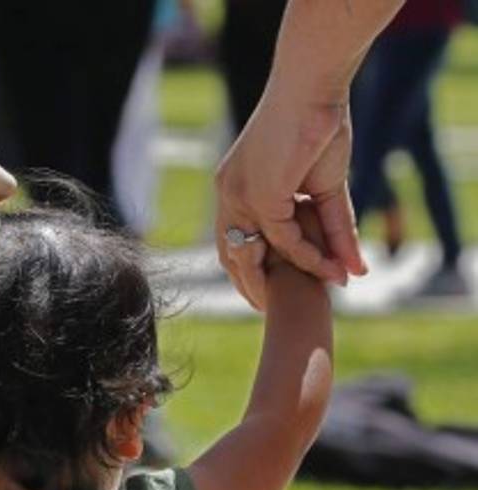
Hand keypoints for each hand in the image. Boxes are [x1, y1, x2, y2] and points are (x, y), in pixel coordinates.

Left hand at [215, 93, 366, 309]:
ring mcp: (240, 195)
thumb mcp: (324, 189)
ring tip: (294, 305)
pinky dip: (307, 258)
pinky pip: (283, 240)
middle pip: (231, 255)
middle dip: (249, 287)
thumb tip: (355, 270)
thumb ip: (334, 230)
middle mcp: (228, 194)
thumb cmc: (318, 123)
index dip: (245, 268)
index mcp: (234, 186)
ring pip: (251, 255)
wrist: (314, 85)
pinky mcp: (260, 195)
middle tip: (268, 310)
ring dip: (273, 284)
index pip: (231, 239)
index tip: (263, 291)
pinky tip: (330, 269)